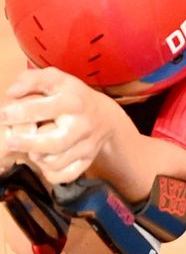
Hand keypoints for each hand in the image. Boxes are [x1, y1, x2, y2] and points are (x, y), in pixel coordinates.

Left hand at [0, 68, 116, 184]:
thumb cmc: (71, 95)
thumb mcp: (55, 78)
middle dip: (28, 144)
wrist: (106, 116)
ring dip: (38, 159)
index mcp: (73, 101)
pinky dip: (50, 173)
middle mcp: (83, 124)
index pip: (44, 109)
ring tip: (31, 149)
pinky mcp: (88, 160)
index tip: (2, 114)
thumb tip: (11, 93)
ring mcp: (87, 144)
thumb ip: (31, 79)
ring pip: (56, 162)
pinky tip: (45, 161)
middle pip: (54, 143)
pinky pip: (65, 175)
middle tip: (11, 141)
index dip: (18, 113)